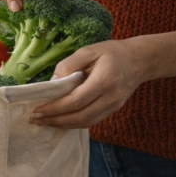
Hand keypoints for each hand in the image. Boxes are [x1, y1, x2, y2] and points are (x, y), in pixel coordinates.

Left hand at [30, 39, 151, 128]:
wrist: (140, 60)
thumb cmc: (112, 53)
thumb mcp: (89, 51)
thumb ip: (69, 64)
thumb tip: (52, 82)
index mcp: (104, 81)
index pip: (76, 101)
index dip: (55, 108)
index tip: (37, 110)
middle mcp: (111, 97)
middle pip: (80, 116)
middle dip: (55, 120)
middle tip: (35, 119)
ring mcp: (114, 106)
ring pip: (85, 122)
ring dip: (63, 125)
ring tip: (44, 122)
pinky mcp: (113, 110)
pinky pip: (91, 121)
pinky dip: (73, 123)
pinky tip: (60, 120)